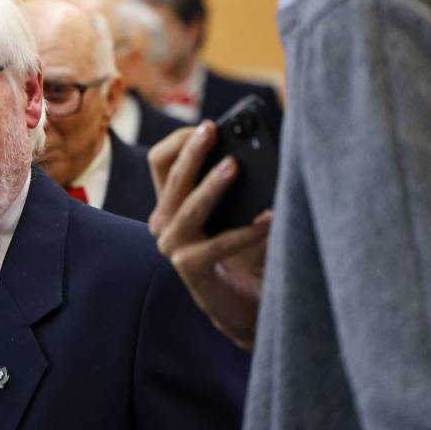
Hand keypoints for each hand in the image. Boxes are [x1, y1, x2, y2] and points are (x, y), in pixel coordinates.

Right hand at [147, 121, 270, 348]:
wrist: (250, 302)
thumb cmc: (247, 251)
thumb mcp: (238, 208)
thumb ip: (237, 181)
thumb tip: (255, 147)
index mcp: (171, 203)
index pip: (161, 161)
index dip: (180, 141)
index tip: (208, 127)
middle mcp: (164, 223)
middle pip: (172, 178)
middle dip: (192, 151)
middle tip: (212, 130)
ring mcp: (173, 248)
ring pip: (188, 207)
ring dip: (211, 185)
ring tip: (235, 166)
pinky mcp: (190, 270)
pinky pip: (218, 244)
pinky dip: (245, 231)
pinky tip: (269, 220)